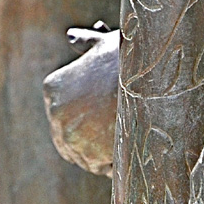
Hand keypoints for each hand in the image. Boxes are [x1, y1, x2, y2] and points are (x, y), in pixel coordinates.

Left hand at [43, 25, 118, 177]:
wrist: (150, 76)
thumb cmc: (129, 56)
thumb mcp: (104, 44)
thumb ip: (85, 43)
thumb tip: (72, 37)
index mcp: (53, 87)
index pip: (64, 111)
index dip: (86, 114)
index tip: (106, 109)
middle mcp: (55, 114)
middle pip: (71, 135)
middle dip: (92, 135)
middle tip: (117, 125)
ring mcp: (70, 137)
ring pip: (84, 154)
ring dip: (102, 151)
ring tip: (126, 135)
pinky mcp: (89, 157)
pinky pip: (100, 167)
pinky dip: (114, 163)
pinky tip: (130, 148)